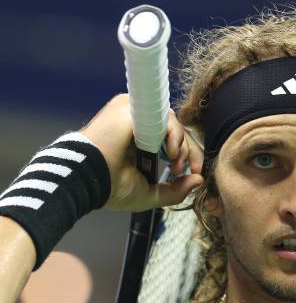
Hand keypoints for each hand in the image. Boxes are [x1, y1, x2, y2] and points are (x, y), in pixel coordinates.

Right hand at [80, 94, 203, 211]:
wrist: (89, 180)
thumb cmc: (112, 188)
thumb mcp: (150, 193)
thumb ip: (175, 190)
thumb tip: (199, 181)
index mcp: (139, 141)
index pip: (172, 140)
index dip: (189, 155)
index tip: (196, 172)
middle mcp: (137, 124)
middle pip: (176, 130)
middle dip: (189, 152)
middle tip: (188, 170)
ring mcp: (133, 114)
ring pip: (172, 123)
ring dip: (181, 145)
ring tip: (176, 164)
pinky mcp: (131, 108)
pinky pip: (163, 117)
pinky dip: (173, 135)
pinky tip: (172, 153)